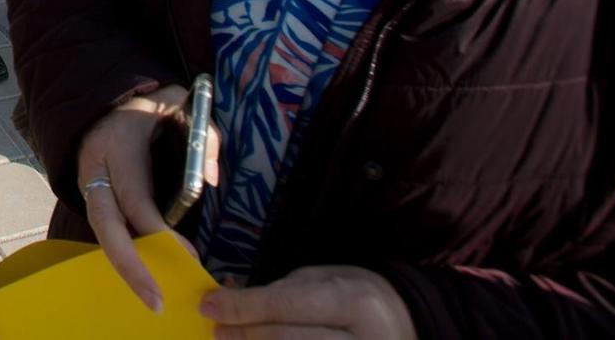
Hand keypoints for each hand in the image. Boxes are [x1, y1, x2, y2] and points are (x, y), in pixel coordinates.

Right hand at [75, 86, 218, 310]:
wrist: (100, 102)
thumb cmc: (144, 104)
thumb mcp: (177, 103)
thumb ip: (201, 136)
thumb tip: (212, 180)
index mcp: (117, 147)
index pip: (134, 198)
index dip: (158, 231)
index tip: (186, 254)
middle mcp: (96, 171)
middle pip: (105, 227)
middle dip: (129, 266)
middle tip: (155, 299)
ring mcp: (88, 186)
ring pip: (101, 234)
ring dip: (125, 268)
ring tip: (153, 297)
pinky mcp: (91, 198)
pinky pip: (107, 231)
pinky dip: (124, 254)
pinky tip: (146, 275)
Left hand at [201, 265, 417, 338]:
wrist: (406, 324)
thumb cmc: (355, 297)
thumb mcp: (322, 281)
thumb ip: (279, 293)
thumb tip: (228, 299)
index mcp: (352, 301)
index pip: (287, 306)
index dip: (243, 307)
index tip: (208, 305)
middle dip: (246, 335)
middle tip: (216, 330)